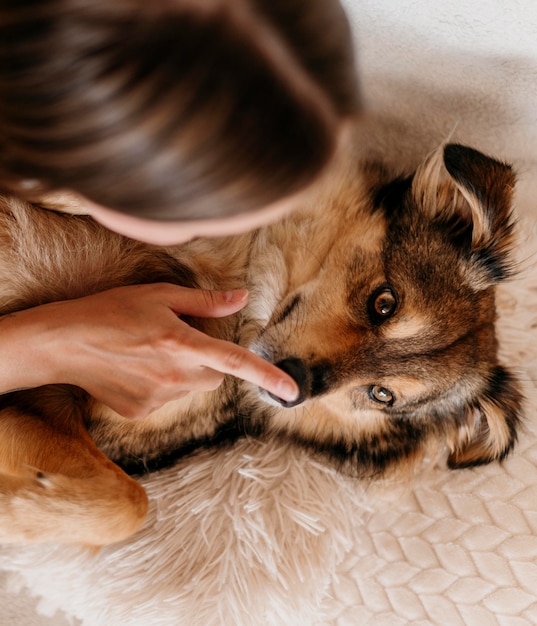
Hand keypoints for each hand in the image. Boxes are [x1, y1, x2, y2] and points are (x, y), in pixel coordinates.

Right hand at [0, 284, 298, 418]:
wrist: (65, 342)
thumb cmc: (112, 310)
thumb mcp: (160, 295)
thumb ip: (205, 302)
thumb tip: (242, 297)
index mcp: (183, 344)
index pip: (236, 362)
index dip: (268, 376)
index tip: (292, 391)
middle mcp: (175, 376)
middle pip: (215, 374)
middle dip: (208, 359)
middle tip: (177, 338)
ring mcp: (158, 398)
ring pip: (191, 387)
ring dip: (183, 371)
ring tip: (149, 351)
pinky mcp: (142, 412)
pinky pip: (167, 398)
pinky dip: (162, 384)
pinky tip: (136, 368)